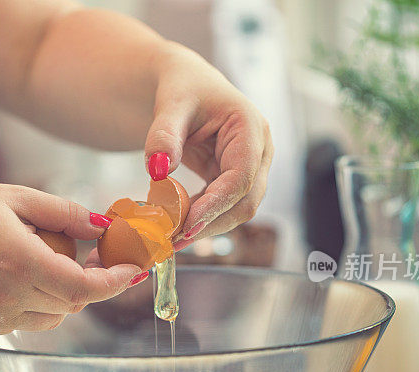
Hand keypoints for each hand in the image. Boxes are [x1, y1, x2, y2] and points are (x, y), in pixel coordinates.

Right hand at [0, 184, 141, 335]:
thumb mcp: (13, 198)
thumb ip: (64, 213)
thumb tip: (104, 225)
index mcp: (18, 262)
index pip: (83, 287)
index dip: (115, 282)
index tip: (132, 269)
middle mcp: (8, 297)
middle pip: (74, 302)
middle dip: (92, 280)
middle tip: (94, 253)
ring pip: (55, 315)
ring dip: (65, 292)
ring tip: (42, 259)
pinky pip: (29, 320)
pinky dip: (38, 301)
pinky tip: (17, 274)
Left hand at [144, 47, 273, 248]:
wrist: (185, 85)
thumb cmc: (182, 87)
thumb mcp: (171, 104)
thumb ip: (164, 135)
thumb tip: (159, 170)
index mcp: (251, 128)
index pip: (241, 177)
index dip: (216, 204)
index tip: (188, 224)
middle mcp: (259, 151)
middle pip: (246, 201)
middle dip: (212, 223)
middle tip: (175, 240)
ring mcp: (250, 168)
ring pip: (237, 209)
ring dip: (207, 226)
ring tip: (172, 238)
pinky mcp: (235, 179)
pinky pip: (224, 206)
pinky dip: (202, 218)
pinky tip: (177, 225)